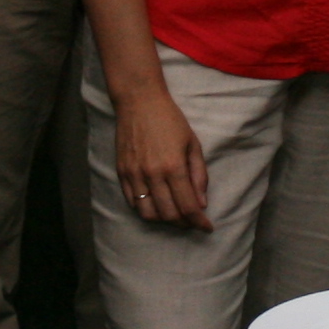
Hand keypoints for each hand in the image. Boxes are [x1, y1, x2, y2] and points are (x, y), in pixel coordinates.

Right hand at [111, 83, 210, 229]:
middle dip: (184, 223)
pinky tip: (156, 206)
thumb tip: (201, 203)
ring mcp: (134, 174)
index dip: (199, 221)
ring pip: (148, 213)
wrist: (139, 101)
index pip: (188, 206)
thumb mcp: (192, 144)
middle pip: (169, 214)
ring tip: (175, 215)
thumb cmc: (170, 120)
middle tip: (192, 221)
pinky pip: (132, 202)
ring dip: (164, 220)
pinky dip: (146, 210)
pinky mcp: (122, 172)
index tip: (207, 227)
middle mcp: (152, 174)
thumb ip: (198, 175)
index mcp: (173, 166)